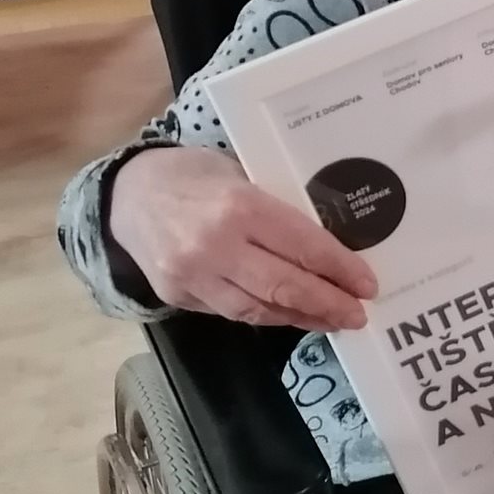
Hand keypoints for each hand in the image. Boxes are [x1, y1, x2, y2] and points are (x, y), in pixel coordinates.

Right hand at [109, 145, 377, 332]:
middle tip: (359, 314)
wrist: (126, 194)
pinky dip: (268, 316)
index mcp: (239, 205)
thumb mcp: (240, 173)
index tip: (368, 285)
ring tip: (333, 320)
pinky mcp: (178, 295)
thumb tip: (332, 243)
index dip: (340, 269)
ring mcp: (193, 275)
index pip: (303, 245)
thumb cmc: (194, 174)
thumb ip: (278, 208)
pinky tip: (293, 315)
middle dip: (328, 304)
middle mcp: (216, 244)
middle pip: (284, 285)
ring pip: (259, 308)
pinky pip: (233, 312)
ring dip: (301, 317)